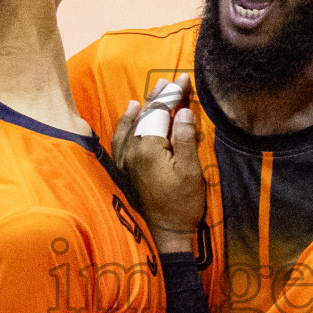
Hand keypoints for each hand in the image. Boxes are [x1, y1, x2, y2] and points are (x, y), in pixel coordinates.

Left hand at [112, 76, 205, 253]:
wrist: (168, 232)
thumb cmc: (183, 204)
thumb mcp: (191, 171)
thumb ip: (185, 138)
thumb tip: (182, 110)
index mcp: (148, 148)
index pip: (160, 112)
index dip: (173, 94)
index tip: (184, 79)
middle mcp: (131, 150)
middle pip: (145, 115)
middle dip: (160, 96)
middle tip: (173, 80)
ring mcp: (125, 160)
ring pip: (132, 124)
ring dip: (144, 106)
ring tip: (155, 90)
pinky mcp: (124, 169)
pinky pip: (120, 138)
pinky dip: (126, 122)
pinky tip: (131, 112)